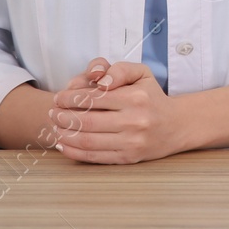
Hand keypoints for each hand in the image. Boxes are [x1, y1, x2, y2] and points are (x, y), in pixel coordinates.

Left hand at [48, 58, 183, 163]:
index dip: (70, 98)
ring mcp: (131, 142)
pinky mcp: (128, 158)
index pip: (93, 98)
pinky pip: (95, 156)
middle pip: (86, 120)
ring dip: (65, 134)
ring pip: (87, 140)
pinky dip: (74, 151)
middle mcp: (134, 121)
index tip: (59, 97)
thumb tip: (99, 80)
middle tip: (52, 113)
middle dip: (63, 116)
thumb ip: (119, 69)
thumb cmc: (152, 97)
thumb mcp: (141, 73)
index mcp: (135, 98)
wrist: (175, 126)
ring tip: (55, 127)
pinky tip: (63, 144)